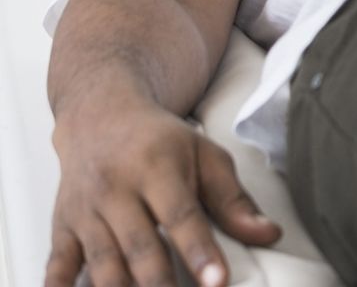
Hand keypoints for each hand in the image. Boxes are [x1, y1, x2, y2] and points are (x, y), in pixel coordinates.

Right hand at [46, 91, 280, 286]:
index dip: (200, 252)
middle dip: (160, 285)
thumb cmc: (160, 141)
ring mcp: (86, 211)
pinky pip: (57, 265)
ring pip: (102, 262)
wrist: (99, 116)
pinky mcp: (62, 227)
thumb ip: (234, 199)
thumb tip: (269, 234)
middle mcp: (117, 190)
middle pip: (140, 247)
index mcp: (158, 168)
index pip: (182, 216)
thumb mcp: (204, 156)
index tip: (216, 282)